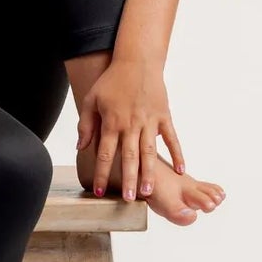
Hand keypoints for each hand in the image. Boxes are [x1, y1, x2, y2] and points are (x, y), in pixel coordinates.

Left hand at [75, 57, 184, 199]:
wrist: (137, 61)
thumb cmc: (112, 81)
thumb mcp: (92, 99)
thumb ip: (85, 124)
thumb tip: (81, 147)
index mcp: (112, 122)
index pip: (106, 153)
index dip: (102, 173)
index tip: (99, 191)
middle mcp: (131, 124)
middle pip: (129, 157)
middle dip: (129, 180)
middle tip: (129, 199)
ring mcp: (149, 121)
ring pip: (150, 152)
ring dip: (149, 173)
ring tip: (149, 192)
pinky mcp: (164, 116)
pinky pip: (172, 138)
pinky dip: (177, 154)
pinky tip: (180, 170)